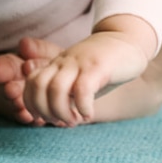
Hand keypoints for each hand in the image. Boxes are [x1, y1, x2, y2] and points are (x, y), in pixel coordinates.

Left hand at [20, 20, 151, 126]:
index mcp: (57, 64)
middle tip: (61, 122)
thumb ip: (65, 93)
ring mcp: (81, 62)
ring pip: (55, 89)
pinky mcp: (98, 66)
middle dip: (45, 111)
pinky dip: (82, 107)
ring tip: (74, 120)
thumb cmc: (105, 66)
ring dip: (61, 112)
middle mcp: (64, 61)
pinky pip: (82, 89)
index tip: (44, 118)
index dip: (32, 104)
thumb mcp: (80, 77)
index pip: (31, 83)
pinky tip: (89, 113)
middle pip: (37, 86)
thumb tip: (52, 117)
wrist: (130, 41)